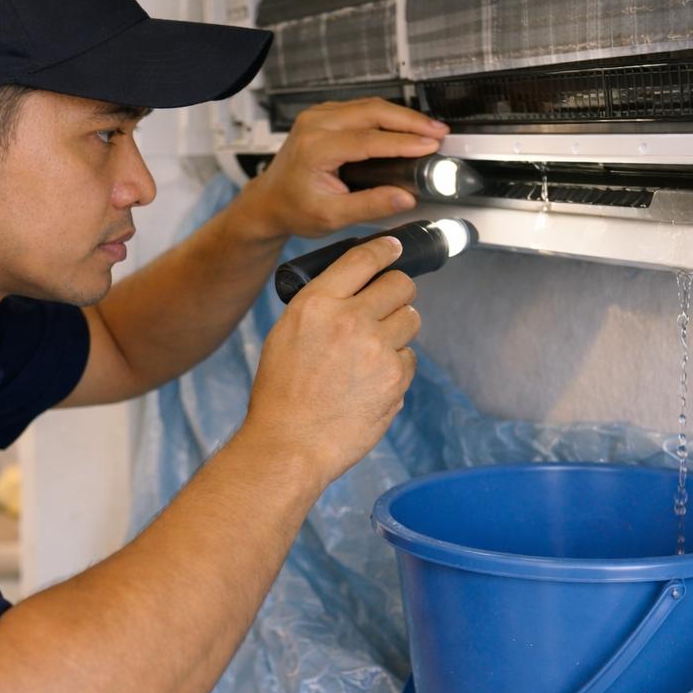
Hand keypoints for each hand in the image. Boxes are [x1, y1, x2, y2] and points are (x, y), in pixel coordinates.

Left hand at [235, 98, 449, 240]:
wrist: (269, 201)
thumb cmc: (294, 209)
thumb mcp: (332, 216)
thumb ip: (370, 206)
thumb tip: (406, 198)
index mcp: (315, 149)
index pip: (368, 140)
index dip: (403, 142)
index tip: (430, 146)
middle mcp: (315, 125)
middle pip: (372, 112)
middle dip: (410, 121)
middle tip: (439, 132)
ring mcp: (318, 116)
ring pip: (369, 105)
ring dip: (402, 116)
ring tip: (430, 129)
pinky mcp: (324, 114)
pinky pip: (361, 107)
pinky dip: (387, 115)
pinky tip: (406, 126)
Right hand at [241, 236, 420, 484]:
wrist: (290, 443)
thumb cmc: (282, 394)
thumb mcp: (286, 334)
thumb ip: (321, 307)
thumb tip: (356, 292)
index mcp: (316, 303)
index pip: (363, 259)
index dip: (385, 249)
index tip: (394, 249)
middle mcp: (349, 319)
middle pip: (399, 284)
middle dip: (398, 292)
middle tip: (389, 306)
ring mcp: (376, 348)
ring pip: (411, 319)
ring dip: (399, 329)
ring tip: (375, 350)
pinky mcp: (394, 378)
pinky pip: (409, 358)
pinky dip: (396, 366)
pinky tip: (372, 381)